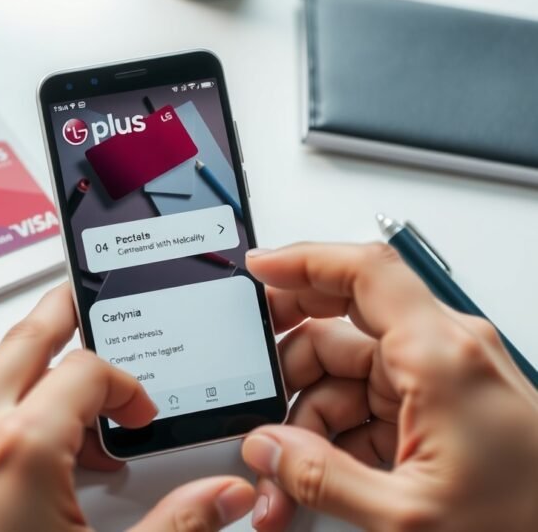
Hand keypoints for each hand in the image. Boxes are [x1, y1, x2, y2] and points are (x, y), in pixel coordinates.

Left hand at [0, 283, 255, 531]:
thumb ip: (175, 523)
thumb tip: (222, 496)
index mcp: (19, 445)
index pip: (88, 370)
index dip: (127, 385)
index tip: (140, 416)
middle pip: (27, 337)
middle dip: (66, 315)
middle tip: (90, 303)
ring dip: (36, 370)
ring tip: (72, 403)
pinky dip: (2, 403)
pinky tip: (28, 443)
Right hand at [240, 243, 537, 531]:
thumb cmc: (527, 523)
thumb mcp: (408, 517)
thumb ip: (321, 479)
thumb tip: (266, 447)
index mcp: (441, 356)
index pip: (364, 272)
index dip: (304, 261)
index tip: (258, 271)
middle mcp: (441, 354)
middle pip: (338, 329)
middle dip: (287, 371)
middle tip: (255, 402)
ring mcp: (438, 380)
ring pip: (342, 375)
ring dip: (304, 422)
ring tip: (285, 477)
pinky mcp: (436, 407)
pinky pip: (363, 405)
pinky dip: (332, 440)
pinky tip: (315, 480)